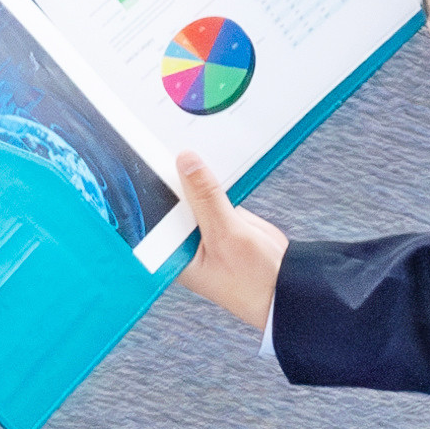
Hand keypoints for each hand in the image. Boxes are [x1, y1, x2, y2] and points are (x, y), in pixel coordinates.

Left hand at [164, 141, 287, 332]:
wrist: (286, 285)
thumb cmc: (252, 279)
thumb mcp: (226, 234)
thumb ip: (206, 197)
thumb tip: (187, 161)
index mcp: (172, 255)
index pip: (152, 217)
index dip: (146, 189)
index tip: (143, 159)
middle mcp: (182, 242)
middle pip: (169, 203)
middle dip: (168, 178)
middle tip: (160, 142)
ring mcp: (201, 230)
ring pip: (189, 195)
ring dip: (190, 177)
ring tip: (181, 146)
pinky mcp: (219, 220)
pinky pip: (209, 195)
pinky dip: (210, 181)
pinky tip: (204, 160)